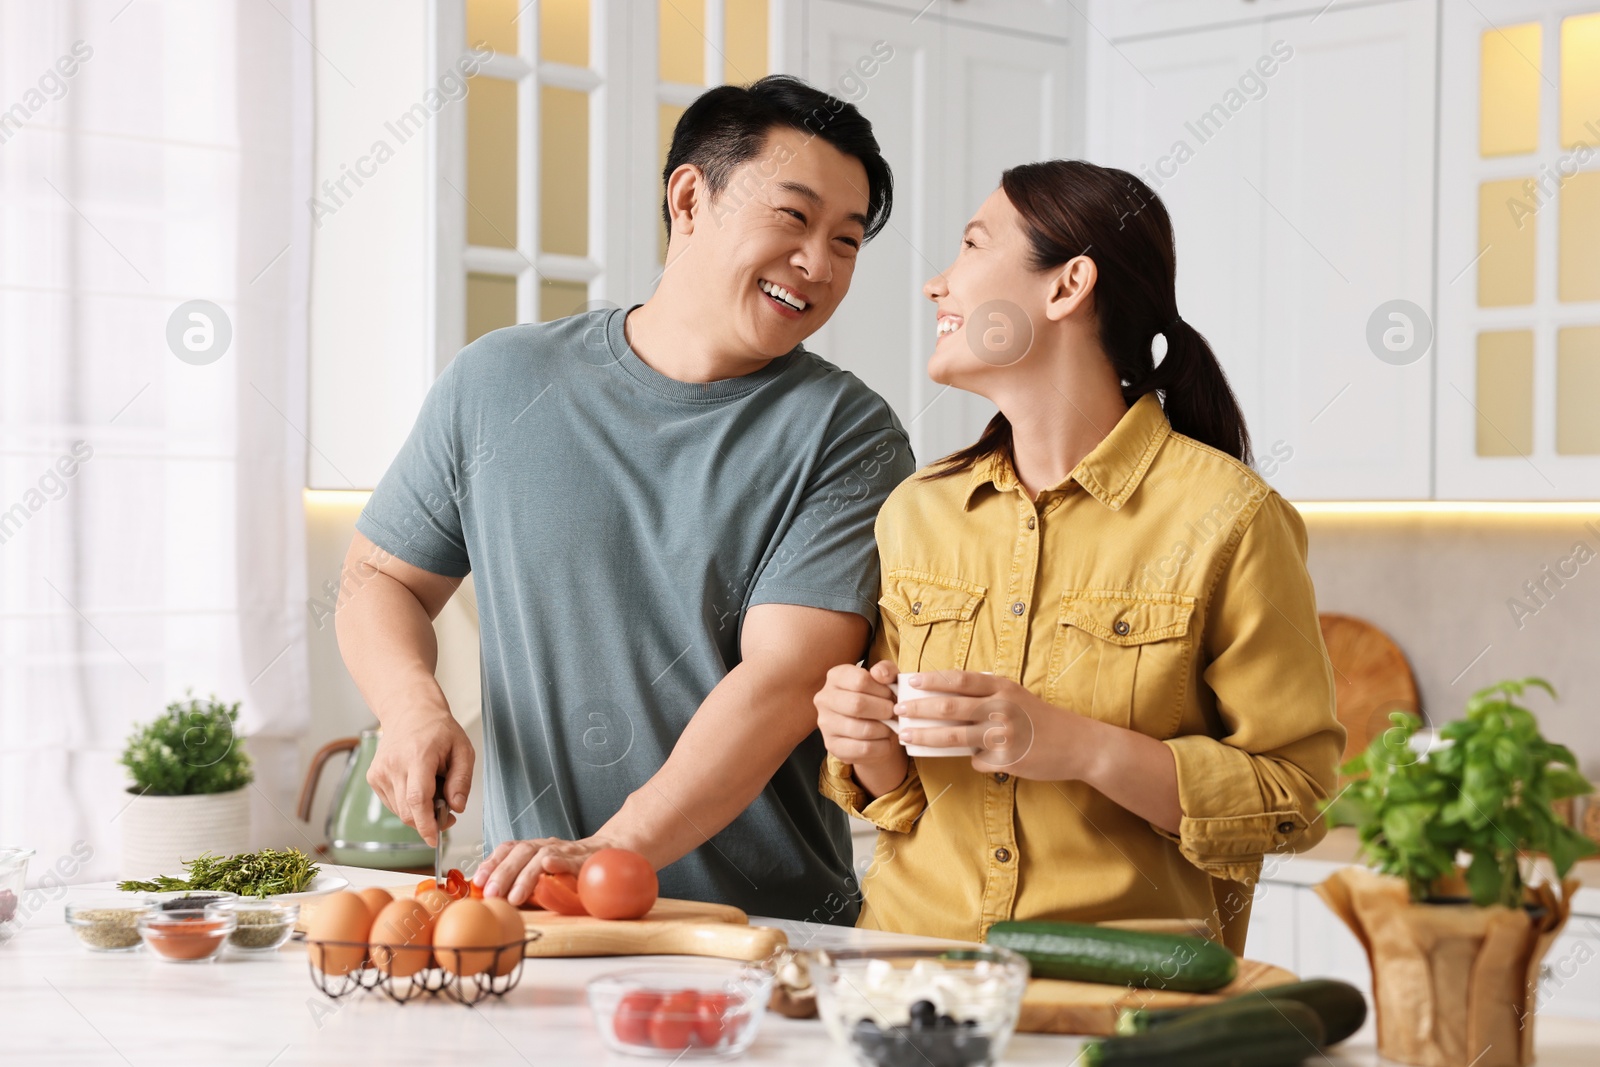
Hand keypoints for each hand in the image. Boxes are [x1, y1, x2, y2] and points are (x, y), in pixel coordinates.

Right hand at [366, 706, 474, 847]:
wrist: (409, 712)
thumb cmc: (438, 730)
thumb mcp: (463, 750)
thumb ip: (462, 780)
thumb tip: (456, 808)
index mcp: (417, 756)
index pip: (417, 799)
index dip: (425, 824)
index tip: (434, 839)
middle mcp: (393, 765)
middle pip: (408, 810)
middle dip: (428, 821)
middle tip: (447, 811)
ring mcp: (379, 772)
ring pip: (400, 811)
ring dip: (418, 811)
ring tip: (433, 788)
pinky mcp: (373, 778)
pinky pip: (392, 804)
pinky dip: (407, 804)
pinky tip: (417, 786)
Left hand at [473, 836, 609, 904]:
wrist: (609, 853)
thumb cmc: (571, 869)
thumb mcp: (544, 873)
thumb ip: (522, 881)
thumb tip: (492, 899)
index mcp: (535, 848)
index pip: (509, 848)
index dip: (492, 862)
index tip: (477, 881)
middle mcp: (547, 846)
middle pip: (521, 851)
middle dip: (503, 873)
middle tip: (491, 895)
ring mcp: (566, 851)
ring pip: (542, 855)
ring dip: (525, 876)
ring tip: (514, 897)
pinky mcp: (584, 860)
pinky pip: (571, 859)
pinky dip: (559, 862)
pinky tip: (549, 867)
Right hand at [814, 659, 908, 797]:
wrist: (871, 730)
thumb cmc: (878, 699)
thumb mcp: (886, 680)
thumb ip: (886, 670)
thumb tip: (880, 674)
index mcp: (836, 676)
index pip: (860, 680)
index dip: (882, 689)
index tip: (890, 695)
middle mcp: (824, 698)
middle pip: (858, 704)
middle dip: (884, 710)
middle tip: (894, 713)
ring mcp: (825, 724)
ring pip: (862, 729)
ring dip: (884, 729)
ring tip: (889, 726)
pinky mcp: (832, 746)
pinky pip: (863, 749)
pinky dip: (881, 746)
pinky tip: (884, 740)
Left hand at [896, 670, 1088, 780]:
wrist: (1077, 744)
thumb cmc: (1042, 718)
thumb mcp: (1016, 696)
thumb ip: (987, 695)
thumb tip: (948, 698)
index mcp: (1002, 688)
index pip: (959, 680)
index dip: (931, 680)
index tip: (910, 682)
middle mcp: (1001, 708)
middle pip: (949, 707)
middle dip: (919, 709)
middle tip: (898, 710)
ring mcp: (1003, 735)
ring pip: (954, 737)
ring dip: (926, 737)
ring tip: (907, 736)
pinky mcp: (1007, 760)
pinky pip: (978, 762)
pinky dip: (975, 761)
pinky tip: (980, 760)